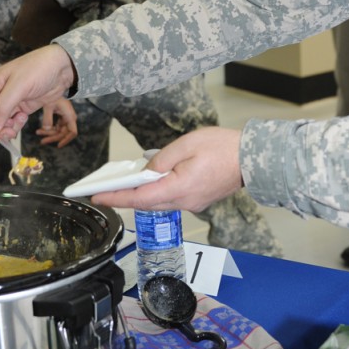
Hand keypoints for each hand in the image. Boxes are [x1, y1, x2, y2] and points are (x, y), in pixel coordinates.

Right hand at [0, 45, 76, 144]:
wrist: (62, 67)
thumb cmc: (39, 68)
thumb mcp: (19, 86)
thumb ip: (3, 107)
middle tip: (7, 134)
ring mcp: (7, 103)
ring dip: (5, 130)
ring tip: (18, 123)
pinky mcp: (19, 108)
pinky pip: (10, 124)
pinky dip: (15, 127)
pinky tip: (24, 118)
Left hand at [36, 97, 77, 147]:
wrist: (51, 90)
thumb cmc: (52, 96)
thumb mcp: (49, 106)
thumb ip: (47, 119)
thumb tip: (47, 129)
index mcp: (70, 116)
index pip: (72, 132)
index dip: (66, 140)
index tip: (58, 145)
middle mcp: (69, 118)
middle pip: (63, 133)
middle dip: (52, 137)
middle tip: (42, 141)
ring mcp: (65, 119)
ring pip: (58, 131)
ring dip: (49, 134)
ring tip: (38, 133)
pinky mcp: (61, 118)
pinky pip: (56, 128)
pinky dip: (49, 130)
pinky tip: (41, 130)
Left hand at [92, 127, 243, 211]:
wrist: (252, 158)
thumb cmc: (223, 147)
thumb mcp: (188, 144)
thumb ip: (163, 159)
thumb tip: (146, 172)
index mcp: (179, 188)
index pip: (140, 198)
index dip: (116, 198)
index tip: (97, 196)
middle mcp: (185, 201)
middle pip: (147, 204)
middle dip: (124, 198)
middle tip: (105, 191)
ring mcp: (193, 203)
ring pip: (159, 203)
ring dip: (142, 195)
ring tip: (125, 184)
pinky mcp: (199, 200)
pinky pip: (172, 200)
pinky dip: (158, 193)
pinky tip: (152, 182)